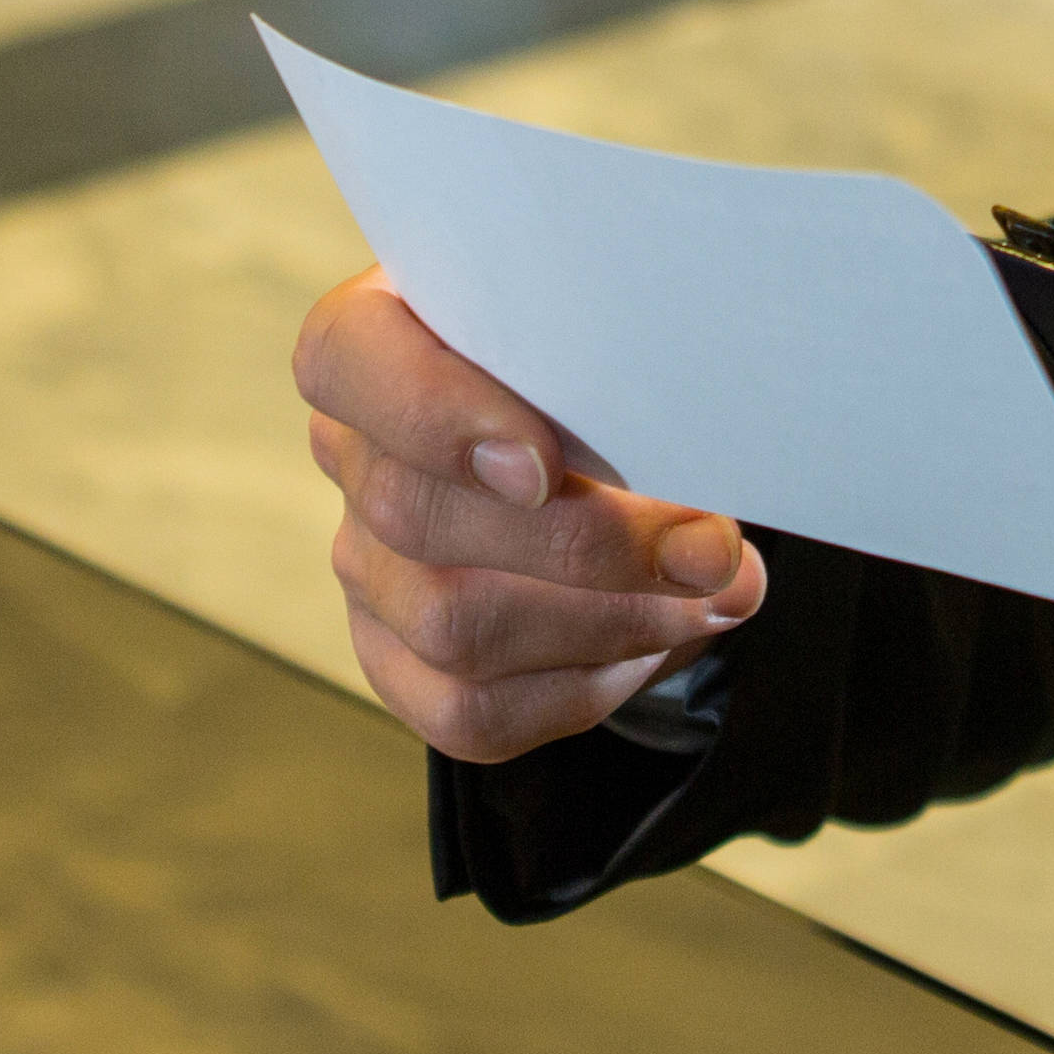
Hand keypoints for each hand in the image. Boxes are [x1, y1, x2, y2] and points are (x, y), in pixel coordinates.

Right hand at [295, 270, 766, 762]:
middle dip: (584, 544)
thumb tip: (703, 529)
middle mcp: (356, 455)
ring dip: (607, 621)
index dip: (434, 413)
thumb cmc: (601, 378)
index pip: (347, 359)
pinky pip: (471, 712)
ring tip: (706, 596)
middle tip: (705, 548)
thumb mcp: (610, 346)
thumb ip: (631, 389)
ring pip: (451, 624)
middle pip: (413, 513)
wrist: (605, 458)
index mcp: (379, 341)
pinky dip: (582, 687)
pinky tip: (649, 642)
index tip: (546, 459)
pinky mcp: (399, 662)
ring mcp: (367, 566)